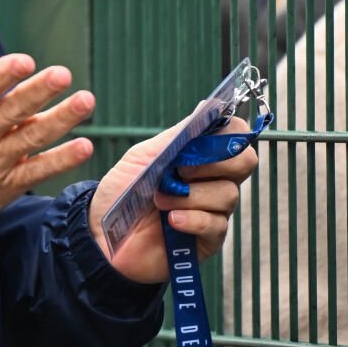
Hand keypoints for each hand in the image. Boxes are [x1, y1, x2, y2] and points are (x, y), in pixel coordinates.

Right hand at [0, 20, 96, 232]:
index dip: (3, 75)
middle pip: (12, 111)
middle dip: (38, 92)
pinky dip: (61, 161)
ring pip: (31, 138)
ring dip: (60, 120)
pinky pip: (37, 172)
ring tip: (85, 102)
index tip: (24, 61)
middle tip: (62, 75)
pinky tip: (84, 147)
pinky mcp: (4, 185)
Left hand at [88, 116, 258, 282]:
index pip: (235, 135)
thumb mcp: (143, 157)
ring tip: (159, 200)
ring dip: (191, 195)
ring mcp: (214, 210)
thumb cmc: (122, 193)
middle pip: (245, 161)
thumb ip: (176, 137)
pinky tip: (172, 221)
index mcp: (200, 156)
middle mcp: (213, 180)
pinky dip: (193, 219)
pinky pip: (216, 224)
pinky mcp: (209, 239)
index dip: (228, 133)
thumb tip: (206, 107)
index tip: (202, 140)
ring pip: (228, 193)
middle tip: (181, 170)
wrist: (102, 236)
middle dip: (214, 161)